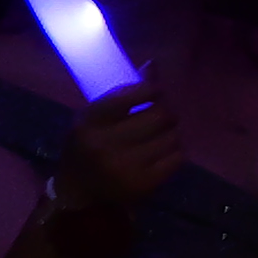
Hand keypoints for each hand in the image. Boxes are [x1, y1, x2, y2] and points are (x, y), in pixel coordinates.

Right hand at [54, 81, 186, 214]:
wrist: (79, 193)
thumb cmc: (88, 147)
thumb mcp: (94, 118)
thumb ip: (123, 93)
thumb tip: (154, 65)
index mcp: (88, 123)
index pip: (130, 95)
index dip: (152, 89)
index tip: (156, 91)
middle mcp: (105, 144)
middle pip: (160, 115)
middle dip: (167, 111)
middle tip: (164, 114)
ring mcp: (125, 167)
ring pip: (173, 136)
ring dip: (172, 132)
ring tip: (160, 135)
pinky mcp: (144, 184)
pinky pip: (178, 157)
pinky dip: (175, 150)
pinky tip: (163, 152)